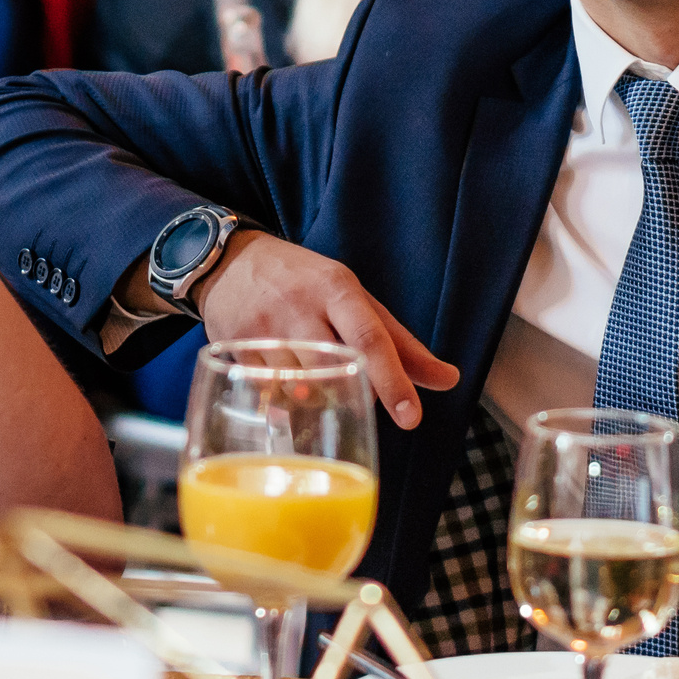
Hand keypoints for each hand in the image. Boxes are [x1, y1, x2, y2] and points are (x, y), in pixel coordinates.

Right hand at [195, 231, 459, 428]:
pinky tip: (285, 387)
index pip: (370, 339)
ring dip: (315, 397)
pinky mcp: (232, 347)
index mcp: (336, 288)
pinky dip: (283, 400)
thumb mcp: (353, 298)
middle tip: (355, 396)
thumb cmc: (304, 283)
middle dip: (352, 392)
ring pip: (299, 385)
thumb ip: (399, 342)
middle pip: (334, 366)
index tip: (412, 418)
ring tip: (315, 385)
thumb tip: (448, 380)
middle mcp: (299, 306)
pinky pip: (266, 391)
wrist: (230, 260)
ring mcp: (263, 327)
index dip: (394, 382)